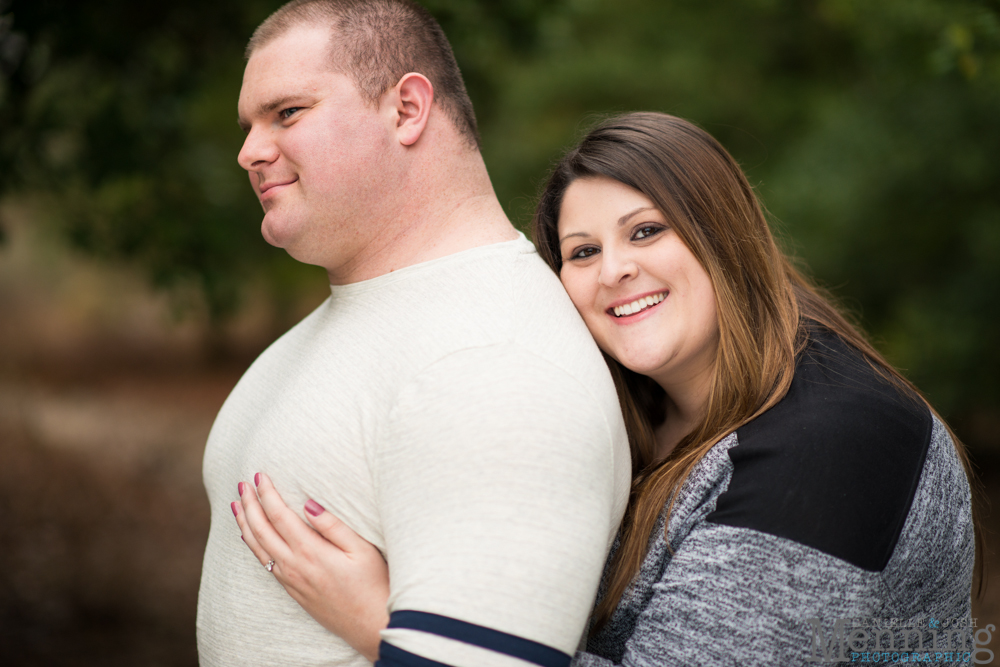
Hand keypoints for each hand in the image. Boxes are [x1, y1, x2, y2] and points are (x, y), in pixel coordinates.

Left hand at [232, 473, 388, 661]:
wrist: (369, 625)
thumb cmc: (373, 584)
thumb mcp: (361, 549)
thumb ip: (333, 525)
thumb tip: (309, 503)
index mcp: (310, 551)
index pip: (279, 516)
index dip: (267, 494)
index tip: (259, 476)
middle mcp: (294, 566)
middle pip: (262, 530)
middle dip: (250, 505)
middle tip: (242, 484)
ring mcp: (290, 579)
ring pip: (257, 547)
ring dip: (245, 524)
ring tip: (236, 505)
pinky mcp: (292, 590)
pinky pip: (263, 562)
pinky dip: (252, 545)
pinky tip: (250, 537)